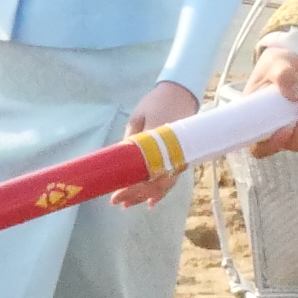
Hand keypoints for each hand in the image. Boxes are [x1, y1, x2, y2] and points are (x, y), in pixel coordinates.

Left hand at [111, 82, 202, 205]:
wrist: (182, 93)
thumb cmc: (156, 103)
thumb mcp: (137, 118)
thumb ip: (130, 140)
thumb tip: (120, 161)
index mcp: (159, 142)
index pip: (144, 172)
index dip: (131, 187)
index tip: (116, 195)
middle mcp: (172, 153)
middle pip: (154, 182)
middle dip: (135, 194)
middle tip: (116, 201)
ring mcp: (179, 157)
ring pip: (163, 185)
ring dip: (145, 196)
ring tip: (128, 204)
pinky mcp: (182, 158)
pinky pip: (172, 180)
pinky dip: (161, 192)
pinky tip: (151, 201)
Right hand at [250, 43, 297, 157]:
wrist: (292, 60)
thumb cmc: (277, 63)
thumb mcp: (276, 64)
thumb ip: (284, 76)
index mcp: (257, 119)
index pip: (260, 146)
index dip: (274, 144)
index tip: (286, 130)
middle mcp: (275, 130)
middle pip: (292, 143)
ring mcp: (295, 129)